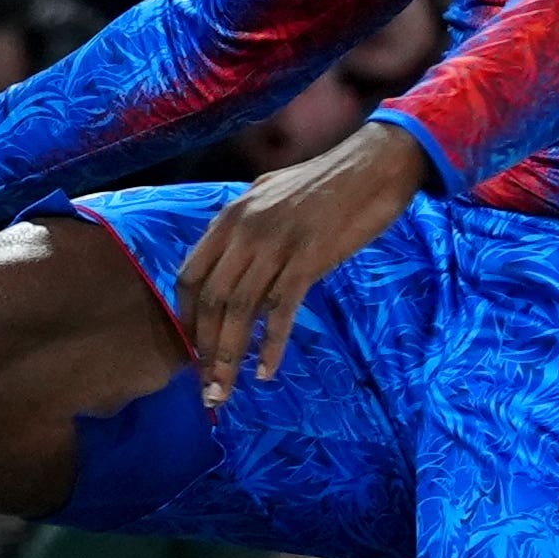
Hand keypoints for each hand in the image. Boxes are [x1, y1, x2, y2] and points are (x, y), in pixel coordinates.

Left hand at [177, 118, 424, 404]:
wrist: (372, 166)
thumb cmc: (325, 182)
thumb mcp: (269, 194)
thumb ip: (245, 225)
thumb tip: (230, 256)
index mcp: (230, 217)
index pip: (190, 275)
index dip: (186, 318)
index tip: (193, 348)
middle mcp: (245, 232)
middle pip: (211, 301)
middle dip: (204, 350)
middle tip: (206, 387)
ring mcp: (276, 246)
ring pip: (240, 311)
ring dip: (228, 358)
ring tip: (224, 392)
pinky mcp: (308, 259)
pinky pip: (281, 311)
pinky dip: (271, 346)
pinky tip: (266, 371)